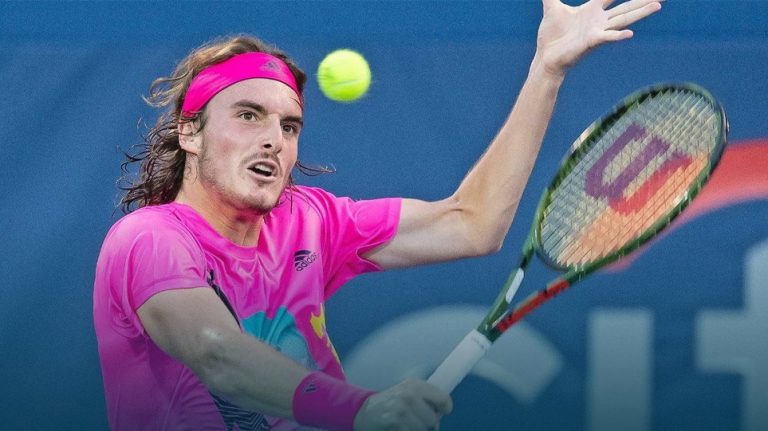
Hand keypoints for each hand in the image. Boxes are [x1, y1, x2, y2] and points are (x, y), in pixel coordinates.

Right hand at [353, 379, 452, 430]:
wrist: (364, 412)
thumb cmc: (391, 403)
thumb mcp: (409, 393)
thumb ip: (427, 398)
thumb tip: (442, 413)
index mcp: (416, 385)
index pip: (444, 400)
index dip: (444, 409)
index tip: (440, 412)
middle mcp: (409, 395)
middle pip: (433, 420)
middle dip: (427, 424)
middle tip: (416, 420)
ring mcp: (401, 410)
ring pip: (423, 430)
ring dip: (416, 430)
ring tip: (405, 424)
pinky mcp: (394, 423)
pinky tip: (398, 428)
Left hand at [535, 0, 662, 76]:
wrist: (546, 57)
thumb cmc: (551, 36)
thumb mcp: (551, 9)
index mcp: (592, 10)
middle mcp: (599, 20)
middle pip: (627, 6)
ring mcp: (597, 31)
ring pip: (623, 19)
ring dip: (641, 12)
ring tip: (658, 5)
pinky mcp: (590, 42)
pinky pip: (606, 38)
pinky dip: (617, 36)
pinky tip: (630, 34)